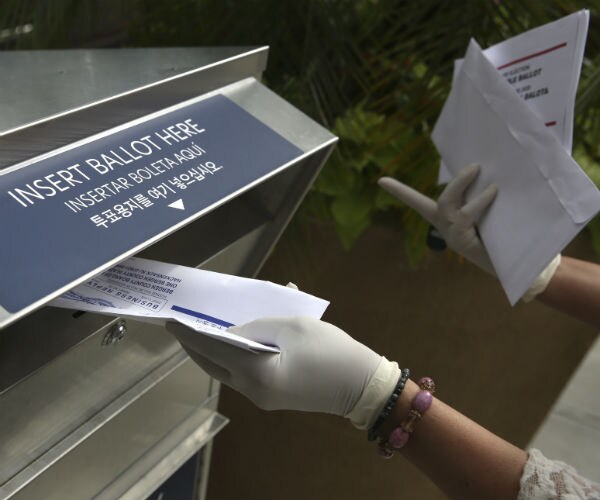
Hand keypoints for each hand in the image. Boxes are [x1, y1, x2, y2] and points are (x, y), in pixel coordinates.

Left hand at [168, 316, 397, 426]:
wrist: (361, 385)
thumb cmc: (329, 350)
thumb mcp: (292, 327)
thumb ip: (257, 327)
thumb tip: (233, 332)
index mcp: (256, 372)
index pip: (212, 349)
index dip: (190, 333)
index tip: (171, 322)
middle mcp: (252, 390)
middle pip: (213, 366)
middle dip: (195, 347)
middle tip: (181, 328)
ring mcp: (261, 398)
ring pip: (225, 372)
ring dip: (212, 353)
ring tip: (203, 332)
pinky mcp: (272, 398)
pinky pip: (242, 375)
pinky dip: (232, 358)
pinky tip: (233, 343)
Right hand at [378, 163, 496, 272]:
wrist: (516, 269)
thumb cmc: (503, 238)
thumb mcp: (488, 215)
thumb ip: (483, 199)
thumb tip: (490, 174)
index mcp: (446, 220)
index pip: (418, 203)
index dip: (399, 192)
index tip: (380, 180)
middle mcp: (445, 228)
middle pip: (441, 201)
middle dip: (456, 181)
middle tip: (475, 166)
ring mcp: (453, 237)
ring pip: (449, 206)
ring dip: (462, 186)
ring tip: (484, 175)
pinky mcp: (462, 243)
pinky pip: (466, 216)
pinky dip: (479, 201)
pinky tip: (494, 192)